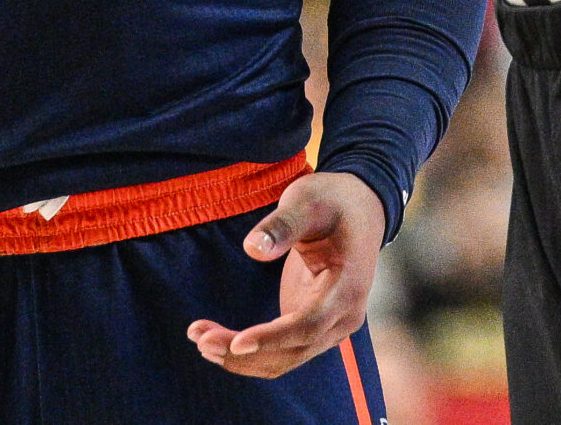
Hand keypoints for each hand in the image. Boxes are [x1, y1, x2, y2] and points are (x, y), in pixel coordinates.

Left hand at [187, 170, 382, 377]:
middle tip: (199, 338)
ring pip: (284, 359)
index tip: (237, 343)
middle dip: (244, 352)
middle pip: (292, 351)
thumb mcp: (308, 201)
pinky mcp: (312, 325)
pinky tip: (217, 340)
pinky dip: (250, 352)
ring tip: (200, 339)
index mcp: (346, 288)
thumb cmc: (332, 200)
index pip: (308, 325)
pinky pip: (281, 351)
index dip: (272, 338)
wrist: (360, 208)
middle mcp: (342, 317)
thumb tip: (252, 248)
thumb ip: (283, 224)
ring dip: (241, 357)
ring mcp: (329, 326)